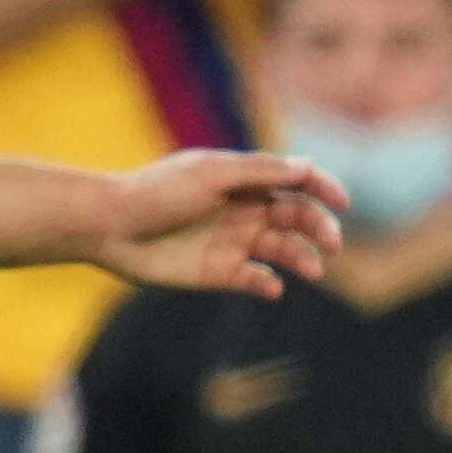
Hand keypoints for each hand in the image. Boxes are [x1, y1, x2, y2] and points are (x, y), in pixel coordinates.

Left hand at [88, 140, 352, 293]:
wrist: (109, 227)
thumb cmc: (156, 193)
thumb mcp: (211, 174)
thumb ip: (259, 171)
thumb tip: (307, 166)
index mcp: (243, 180)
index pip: (297, 181)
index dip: (324, 189)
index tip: (341, 203)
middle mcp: (243, 210)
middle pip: (298, 217)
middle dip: (320, 228)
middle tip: (331, 243)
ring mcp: (233, 242)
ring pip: (285, 250)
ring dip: (304, 259)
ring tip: (311, 269)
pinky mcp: (219, 273)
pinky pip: (257, 281)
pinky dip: (270, 284)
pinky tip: (269, 285)